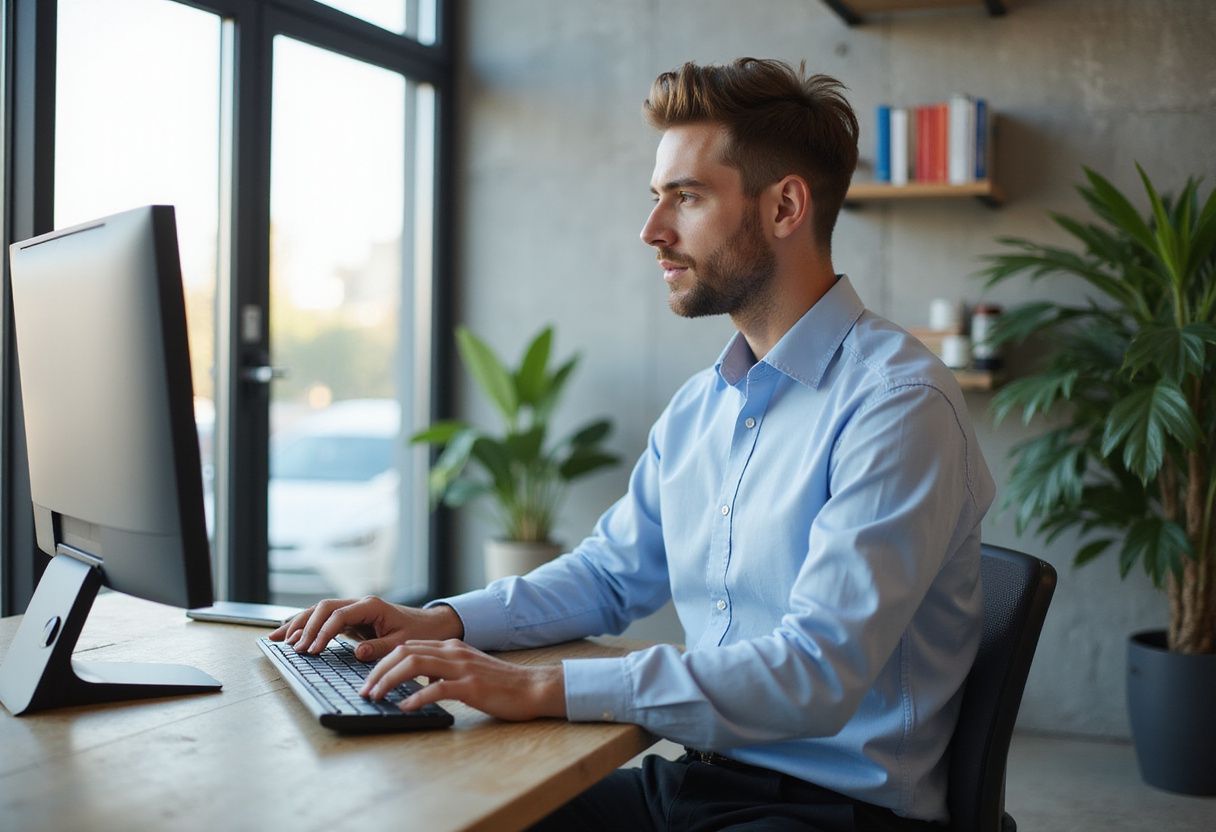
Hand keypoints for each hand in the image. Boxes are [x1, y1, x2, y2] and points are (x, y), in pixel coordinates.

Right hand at [268, 596, 463, 661]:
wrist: (431, 625)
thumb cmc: (419, 633)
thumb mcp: (403, 643)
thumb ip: (380, 648)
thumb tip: (358, 652)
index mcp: (371, 606)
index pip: (339, 615)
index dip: (323, 632)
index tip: (312, 650)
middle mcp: (359, 603)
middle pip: (323, 608)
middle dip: (304, 626)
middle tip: (290, 648)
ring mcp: (353, 609)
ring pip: (319, 611)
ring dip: (298, 623)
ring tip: (276, 640)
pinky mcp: (351, 619)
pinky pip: (323, 619)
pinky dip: (305, 625)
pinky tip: (288, 633)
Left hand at [361, 639, 566, 721]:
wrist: (532, 687)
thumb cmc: (500, 684)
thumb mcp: (467, 670)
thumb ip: (444, 671)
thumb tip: (416, 683)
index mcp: (450, 647)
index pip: (407, 647)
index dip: (383, 663)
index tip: (369, 681)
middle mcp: (453, 652)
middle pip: (404, 652)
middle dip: (379, 671)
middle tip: (365, 691)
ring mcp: (462, 668)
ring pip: (415, 665)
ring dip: (390, 681)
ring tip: (377, 697)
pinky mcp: (471, 686)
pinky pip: (437, 689)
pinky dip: (417, 698)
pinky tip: (405, 707)